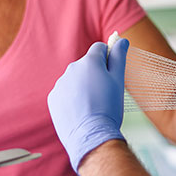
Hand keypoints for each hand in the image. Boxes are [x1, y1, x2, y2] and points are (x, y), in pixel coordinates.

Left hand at [47, 38, 128, 173]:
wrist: (91, 135)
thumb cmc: (109, 107)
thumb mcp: (119, 80)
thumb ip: (119, 57)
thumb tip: (121, 40)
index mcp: (89, 62)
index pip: (100, 48)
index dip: (109, 57)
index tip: (112, 72)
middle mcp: (71, 69)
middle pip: (87, 64)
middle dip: (96, 73)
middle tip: (106, 93)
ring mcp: (60, 84)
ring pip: (76, 79)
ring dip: (84, 86)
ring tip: (93, 105)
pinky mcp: (53, 98)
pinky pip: (66, 92)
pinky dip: (73, 98)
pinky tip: (82, 111)